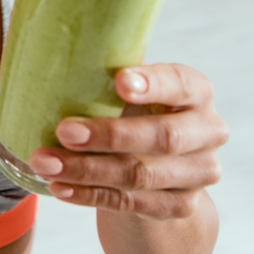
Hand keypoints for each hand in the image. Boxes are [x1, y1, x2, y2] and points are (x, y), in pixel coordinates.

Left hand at [29, 64, 229, 219]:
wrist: (156, 166)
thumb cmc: (131, 110)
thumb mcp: (127, 88)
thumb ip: (106, 71)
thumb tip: (47, 47)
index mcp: (196, 91)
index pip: (180, 83)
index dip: (152, 84)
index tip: (118, 81)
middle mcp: (207, 131)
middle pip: (163, 137)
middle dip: (109, 135)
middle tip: (64, 131)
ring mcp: (199, 173)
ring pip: (141, 175)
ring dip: (88, 170)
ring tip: (46, 163)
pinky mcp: (181, 205)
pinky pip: (131, 203)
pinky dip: (91, 194)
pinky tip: (60, 187)